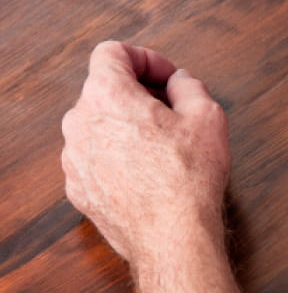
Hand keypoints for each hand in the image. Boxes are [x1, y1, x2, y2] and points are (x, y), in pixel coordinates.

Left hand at [61, 41, 229, 270]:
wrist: (172, 239)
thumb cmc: (188, 180)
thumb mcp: (208, 118)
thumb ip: (190, 87)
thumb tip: (180, 83)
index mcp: (106, 96)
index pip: (113, 53)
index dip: (147, 59)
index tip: (168, 78)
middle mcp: (79, 124)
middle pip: (105, 91)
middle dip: (140, 95)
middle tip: (174, 113)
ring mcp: (74, 159)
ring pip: (100, 128)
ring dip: (129, 129)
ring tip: (164, 149)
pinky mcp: (80, 190)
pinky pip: (97, 160)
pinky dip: (120, 159)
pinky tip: (150, 175)